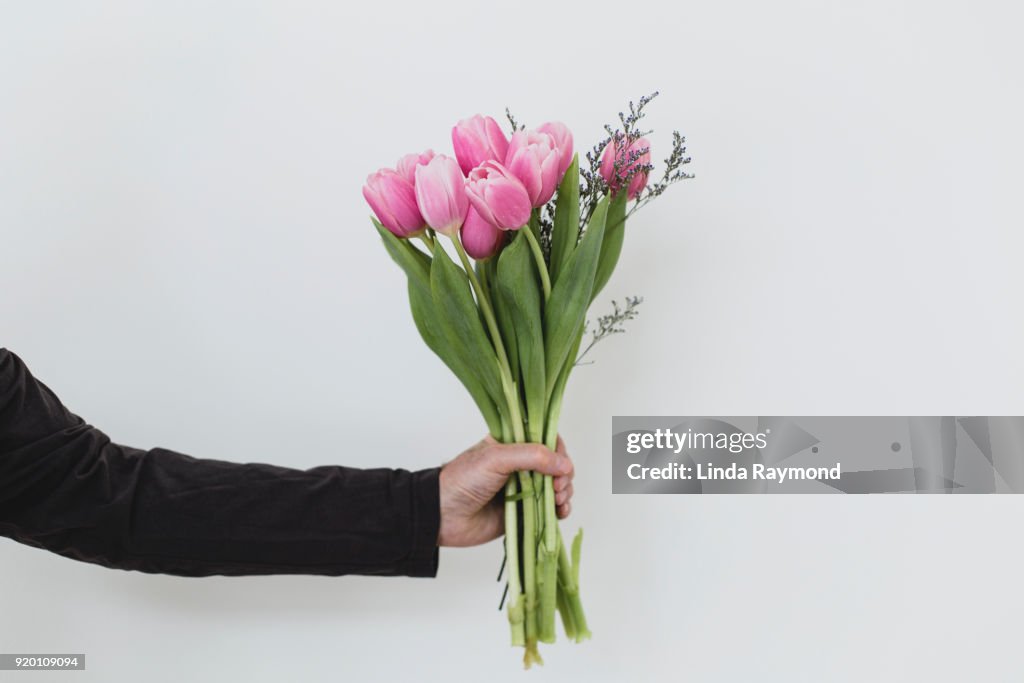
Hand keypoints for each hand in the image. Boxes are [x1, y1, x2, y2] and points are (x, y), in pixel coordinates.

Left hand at [437, 435, 574, 546]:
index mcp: (512, 444)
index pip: (546, 440)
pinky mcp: (524, 512)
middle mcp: (520, 465)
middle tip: (557, 487)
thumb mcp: (497, 458)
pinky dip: (560, 510)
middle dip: (563, 475)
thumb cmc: (463, 480)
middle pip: (556, 465)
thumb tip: (564, 465)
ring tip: (558, 500)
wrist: (443, 515)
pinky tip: (560, 512)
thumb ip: (532, 456)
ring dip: (564, 492)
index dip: (558, 451)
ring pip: (556, 487)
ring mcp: (524, 489)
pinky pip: (550, 510)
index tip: (560, 464)